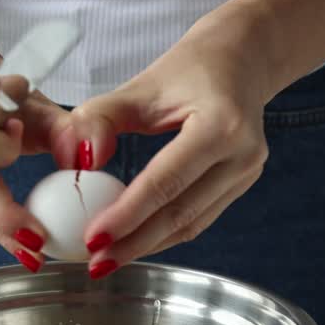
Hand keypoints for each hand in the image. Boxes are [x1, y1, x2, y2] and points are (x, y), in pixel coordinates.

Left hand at [70, 15, 272, 278]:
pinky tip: (134, 242)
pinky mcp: (242, 184)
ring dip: (148, 245)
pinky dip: (165, 234)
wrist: (242, 60)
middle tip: (95, 264)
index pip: (166, 182)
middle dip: (135, 243)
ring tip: (107, 260)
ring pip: (192, 223)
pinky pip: (199, 217)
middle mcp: (243, 154)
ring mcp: (247, 173)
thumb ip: (100, 119)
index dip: (127, 215)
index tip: (92, 239)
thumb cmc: (190, 68)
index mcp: (222, 125)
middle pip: (181, 213)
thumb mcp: (141, 85)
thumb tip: (76, 162)